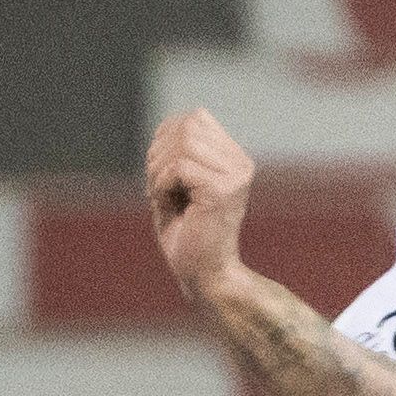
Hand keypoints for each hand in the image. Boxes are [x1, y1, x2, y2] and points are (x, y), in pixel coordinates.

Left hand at [145, 108, 254, 300]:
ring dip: (158, 170)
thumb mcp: (177, 189)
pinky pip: (178, 167)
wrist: (204, 277)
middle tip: (156, 187)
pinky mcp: (223, 190)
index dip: (165, 139)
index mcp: (234, 159)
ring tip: (160, 196)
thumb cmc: (187, 238)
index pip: (194, 118)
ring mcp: (235, 176)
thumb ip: (175, 156)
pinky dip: (161, 185)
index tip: (160, 175)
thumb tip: (166, 127)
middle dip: (158, 153)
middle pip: (187, 125)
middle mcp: (240, 164)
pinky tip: (165, 205)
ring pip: (183, 141)